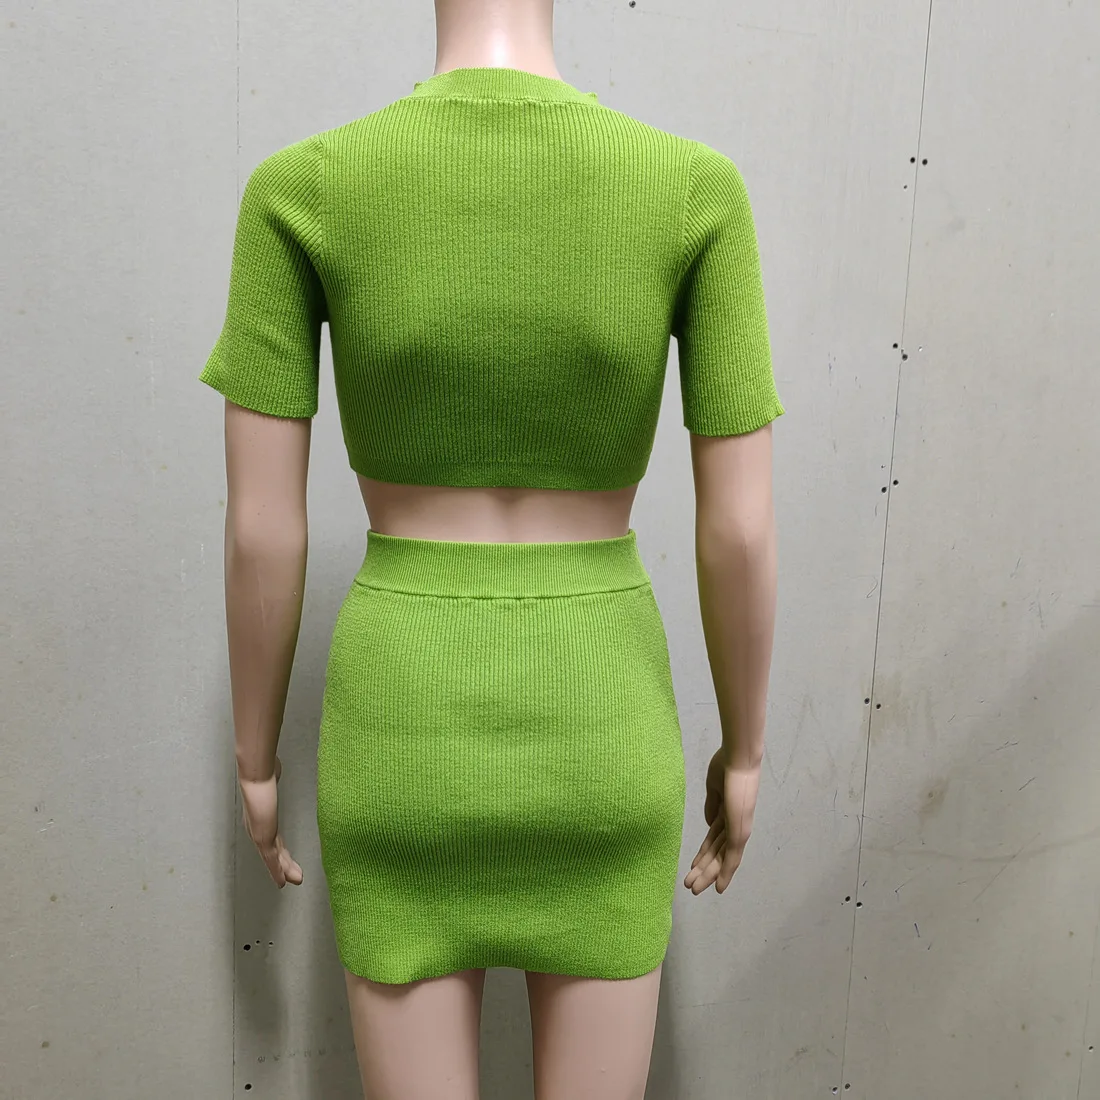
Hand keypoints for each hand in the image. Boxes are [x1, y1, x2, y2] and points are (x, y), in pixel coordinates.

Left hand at [238, 754, 302, 887]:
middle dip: (283, 865)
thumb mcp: (270, 776)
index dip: (279, 851)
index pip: (272, 838)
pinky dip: (277, 871)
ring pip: (273, 859)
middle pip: (273, 851)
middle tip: (293, 876)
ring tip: (294, 880)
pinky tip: (282, 881)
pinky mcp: (262, 838)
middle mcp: (257, 828)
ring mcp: (259, 834)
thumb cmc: (262, 771)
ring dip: (283, 871)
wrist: (256, 775)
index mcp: (260, 817)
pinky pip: (271, 859)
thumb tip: (273, 768)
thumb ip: (272, 777)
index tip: (286, 859)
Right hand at [684, 746, 759, 894]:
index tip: (693, 866)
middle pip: (717, 852)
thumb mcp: (714, 788)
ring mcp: (739, 829)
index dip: (703, 853)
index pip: (714, 839)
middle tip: (690, 885)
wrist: (738, 758)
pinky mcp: (740, 832)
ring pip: (722, 859)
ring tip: (693, 888)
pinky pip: (732, 857)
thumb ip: (712, 807)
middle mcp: (735, 824)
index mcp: (727, 813)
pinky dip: (725, 874)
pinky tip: (719, 888)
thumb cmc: (725, 766)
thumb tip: (709, 824)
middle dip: (703, 868)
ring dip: (708, 874)